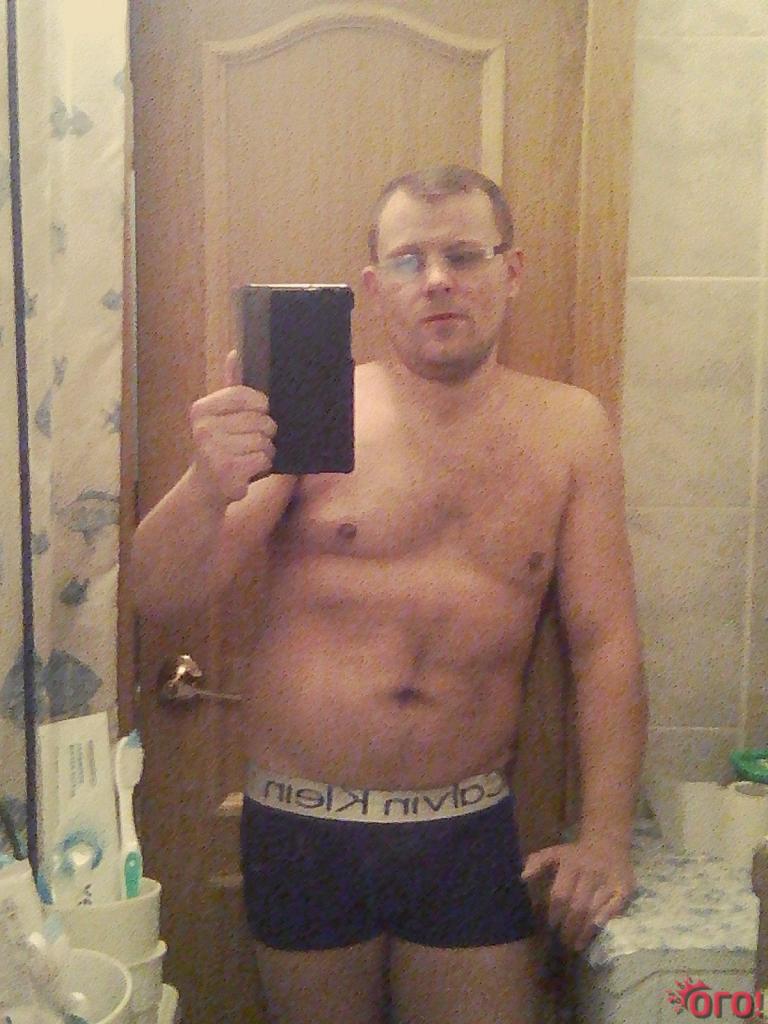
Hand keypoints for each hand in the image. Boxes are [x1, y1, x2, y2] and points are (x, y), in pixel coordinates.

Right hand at [189, 349, 276, 505]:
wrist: (205, 488)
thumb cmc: (218, 446)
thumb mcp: (219, 415)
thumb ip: (230, 386)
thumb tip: (234, 353)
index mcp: (201, 410)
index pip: (243, 394)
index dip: (260, 404)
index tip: (259, 413)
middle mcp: (204, 429)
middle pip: (260, 420)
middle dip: (264, 432)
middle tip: (248, 442)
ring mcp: (214, 451)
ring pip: (264, 441)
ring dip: (264, 451)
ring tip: (247, 456)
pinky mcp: (228, 472)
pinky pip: (264, 459)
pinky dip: (263, 465)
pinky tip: (248, 469)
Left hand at [522, 837, 633, 950]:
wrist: (608, 842)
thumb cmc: (577, 853)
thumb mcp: (555, 852)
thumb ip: (537, 862)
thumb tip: (522, 877)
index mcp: (571, 864)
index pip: (561, 894)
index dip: (555, 913)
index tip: (551, 927)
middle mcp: (590, 872)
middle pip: (578, 906)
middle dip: (569, 927)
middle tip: (563, 942)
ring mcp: (608, 881)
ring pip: (594, 911)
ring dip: (584, 930)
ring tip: (575, 945)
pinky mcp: (624, 888)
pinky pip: (614, 909)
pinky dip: (604, 921)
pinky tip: (595, 932)